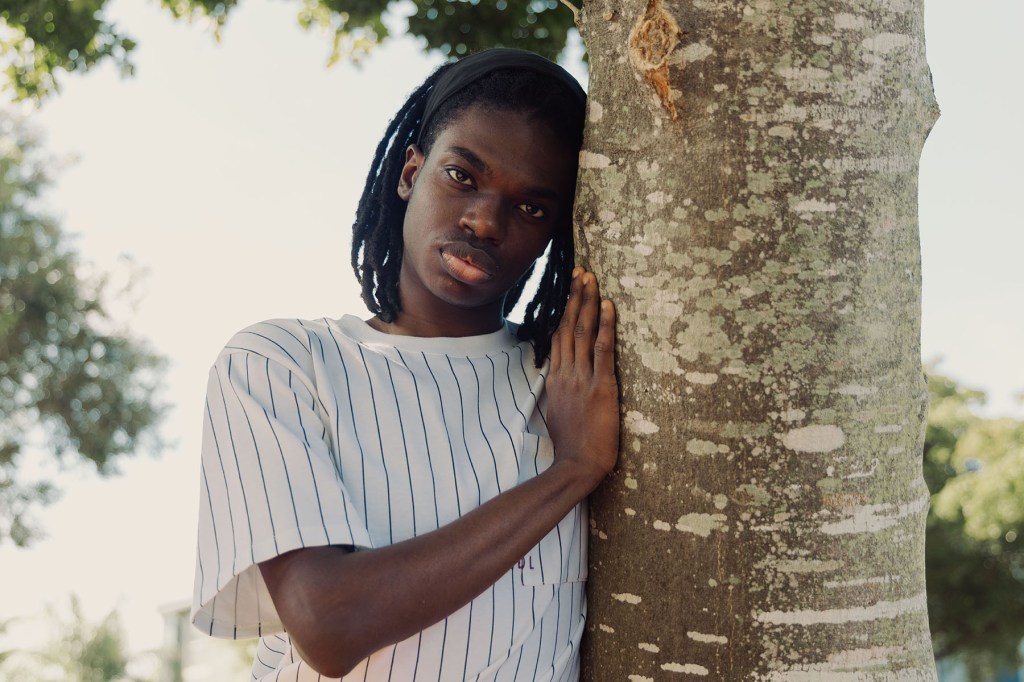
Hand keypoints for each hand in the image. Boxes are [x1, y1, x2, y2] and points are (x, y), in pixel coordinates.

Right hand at [545, 266, 619, 488]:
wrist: (577, 465)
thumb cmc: (571, 447)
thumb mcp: (556, 415)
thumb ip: (557, 394)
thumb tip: (558, 383)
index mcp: (555, 380)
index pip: (557, 337)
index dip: (563, 311)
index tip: (568, 290)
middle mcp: (566, 374)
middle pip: (568, 327)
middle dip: (575, 297)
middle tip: (581, 272)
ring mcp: (582, 379)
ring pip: (582, 332)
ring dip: (587, 303)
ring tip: (591, 279)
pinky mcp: (601, 387)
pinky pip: (602, 350)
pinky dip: (606, 326)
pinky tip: (608, 306)